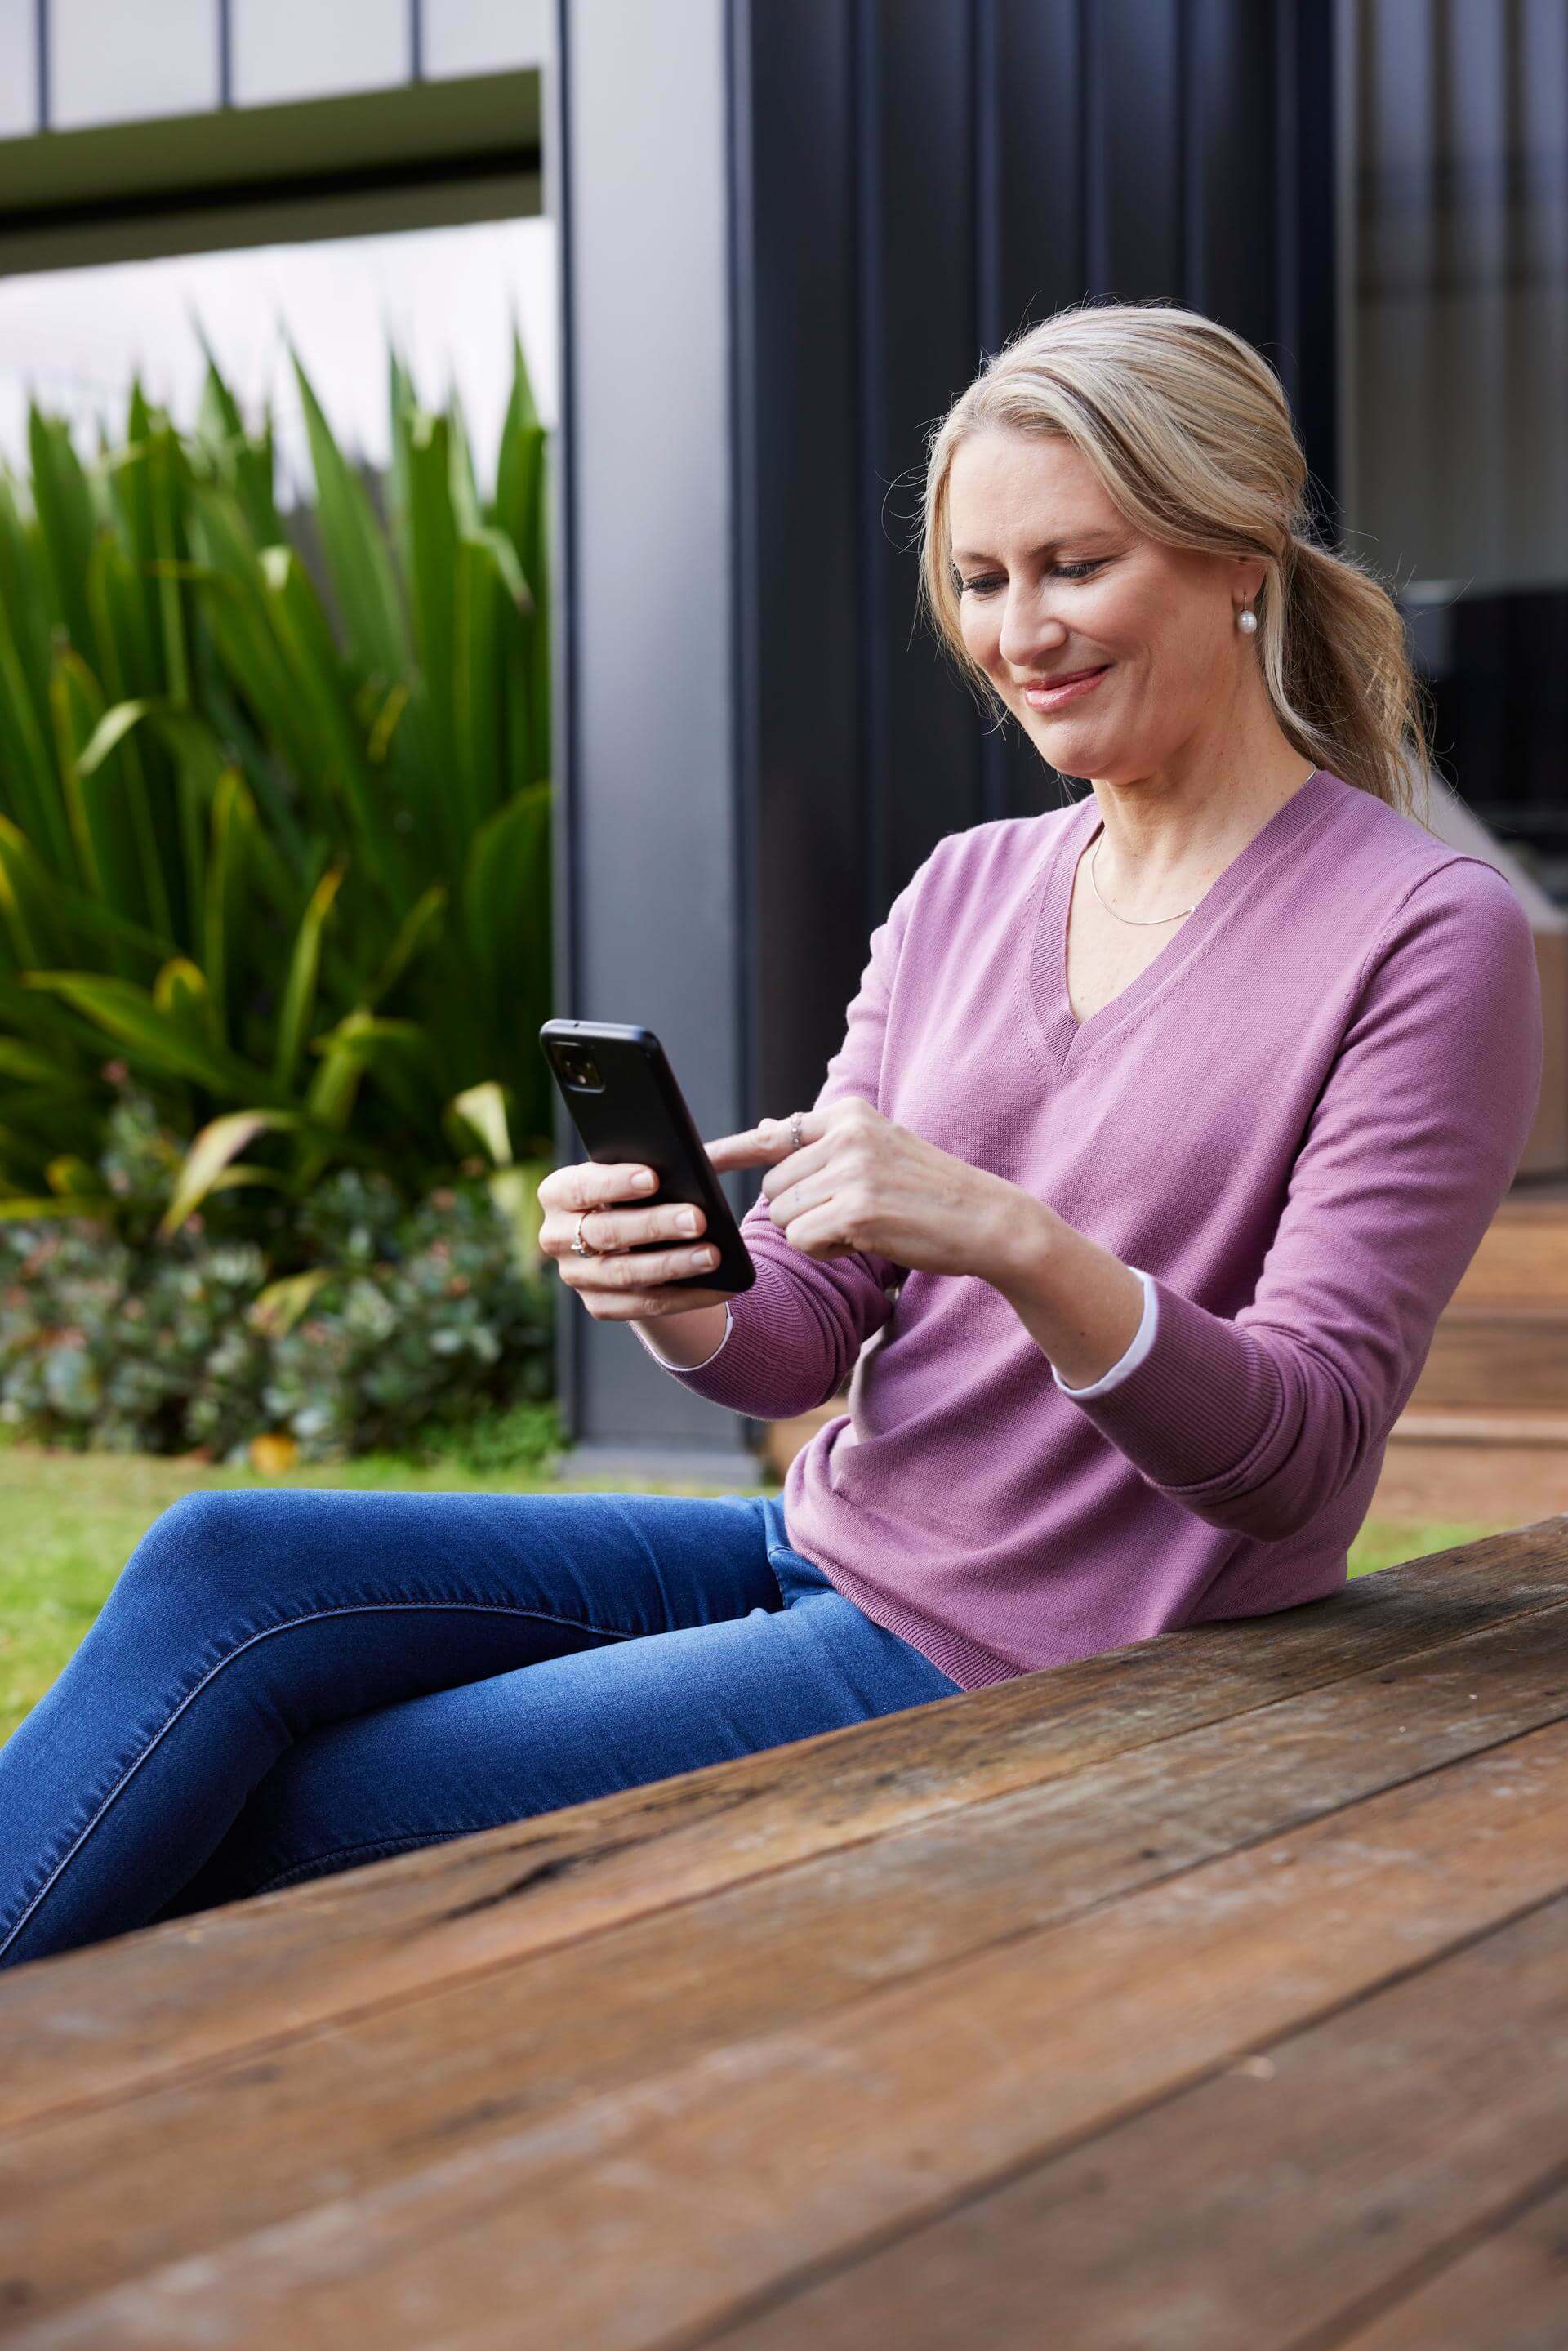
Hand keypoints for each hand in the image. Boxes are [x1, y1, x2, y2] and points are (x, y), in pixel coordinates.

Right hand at [537, 1158, 729, 1323]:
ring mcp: (576, 1276)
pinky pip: (644, 1305)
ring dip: (673, 1265)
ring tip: (712, 1255)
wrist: (630, 1238)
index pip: (581, 1186)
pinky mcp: (598, 1305)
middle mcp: (556, 1237)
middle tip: (698, 1219)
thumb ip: (669, 1159)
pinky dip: (685, 1297)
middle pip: (606, 1232)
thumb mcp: (643, 1170)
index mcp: (559, 1193)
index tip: (653, 1178)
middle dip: (655, 1225)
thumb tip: (701, 1163)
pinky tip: (718, 1287)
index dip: (615, 1183)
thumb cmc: (638, 1193)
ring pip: (625, 1273)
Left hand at [702, 1096, 1018, 1280]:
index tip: (696, 1157)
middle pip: (774, 1185)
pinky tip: (864, 1241)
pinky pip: (804, 1239)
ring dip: (814, 1231)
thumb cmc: (929, 1190)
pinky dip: (826, 1249)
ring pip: (785, 1215)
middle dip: (799, 1209)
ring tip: (864, 1223)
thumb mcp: (878, 1150)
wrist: (986, 1219)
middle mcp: (847, 1135)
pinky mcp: (856, 1211)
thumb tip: (765, 1127)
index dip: (729, 1151)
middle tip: (850, 1212)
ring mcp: (852, 1172)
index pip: (774, 1134)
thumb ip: (820, 1143)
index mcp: (851, 1114)